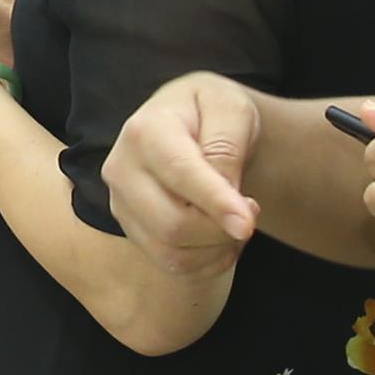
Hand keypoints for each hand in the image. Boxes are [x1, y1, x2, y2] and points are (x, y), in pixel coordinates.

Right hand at [104, 74, 269, 277]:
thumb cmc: (212, 112)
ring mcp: (122, 204)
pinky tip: (222, 238)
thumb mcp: (231, 109)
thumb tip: (229, 199)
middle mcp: (122, 170)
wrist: (194, 124)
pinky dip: (208, 262)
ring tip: (238, 221)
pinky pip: (172, 266)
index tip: (248, 224)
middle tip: (252, 210)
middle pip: (171, 224)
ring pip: (171, 253)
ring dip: (217, 248)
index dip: (215, 203)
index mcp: (145, 130)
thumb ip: (228, 148)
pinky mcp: (132, 230)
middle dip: (221, 230)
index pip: (179, 174)